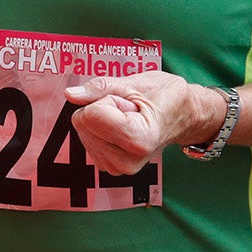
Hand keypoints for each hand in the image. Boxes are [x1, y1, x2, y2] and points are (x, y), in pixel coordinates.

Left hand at [65, 71, 223, 174]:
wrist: (181, 116)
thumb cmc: (161, 96)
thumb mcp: (133, 83)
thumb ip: (98, 88)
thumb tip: (70, 94)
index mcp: (139, 140)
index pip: (91, 115)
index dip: (106, 99)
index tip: (129, 102)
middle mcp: (129, 161)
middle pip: (83, 123)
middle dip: (102, 108)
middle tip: (129, 110)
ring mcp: (119, 167)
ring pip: (82, 131)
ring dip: (101, 120)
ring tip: (129, 118)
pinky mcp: (109, 167)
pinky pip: (86, 139)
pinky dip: (100, 130)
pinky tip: (121, 128)